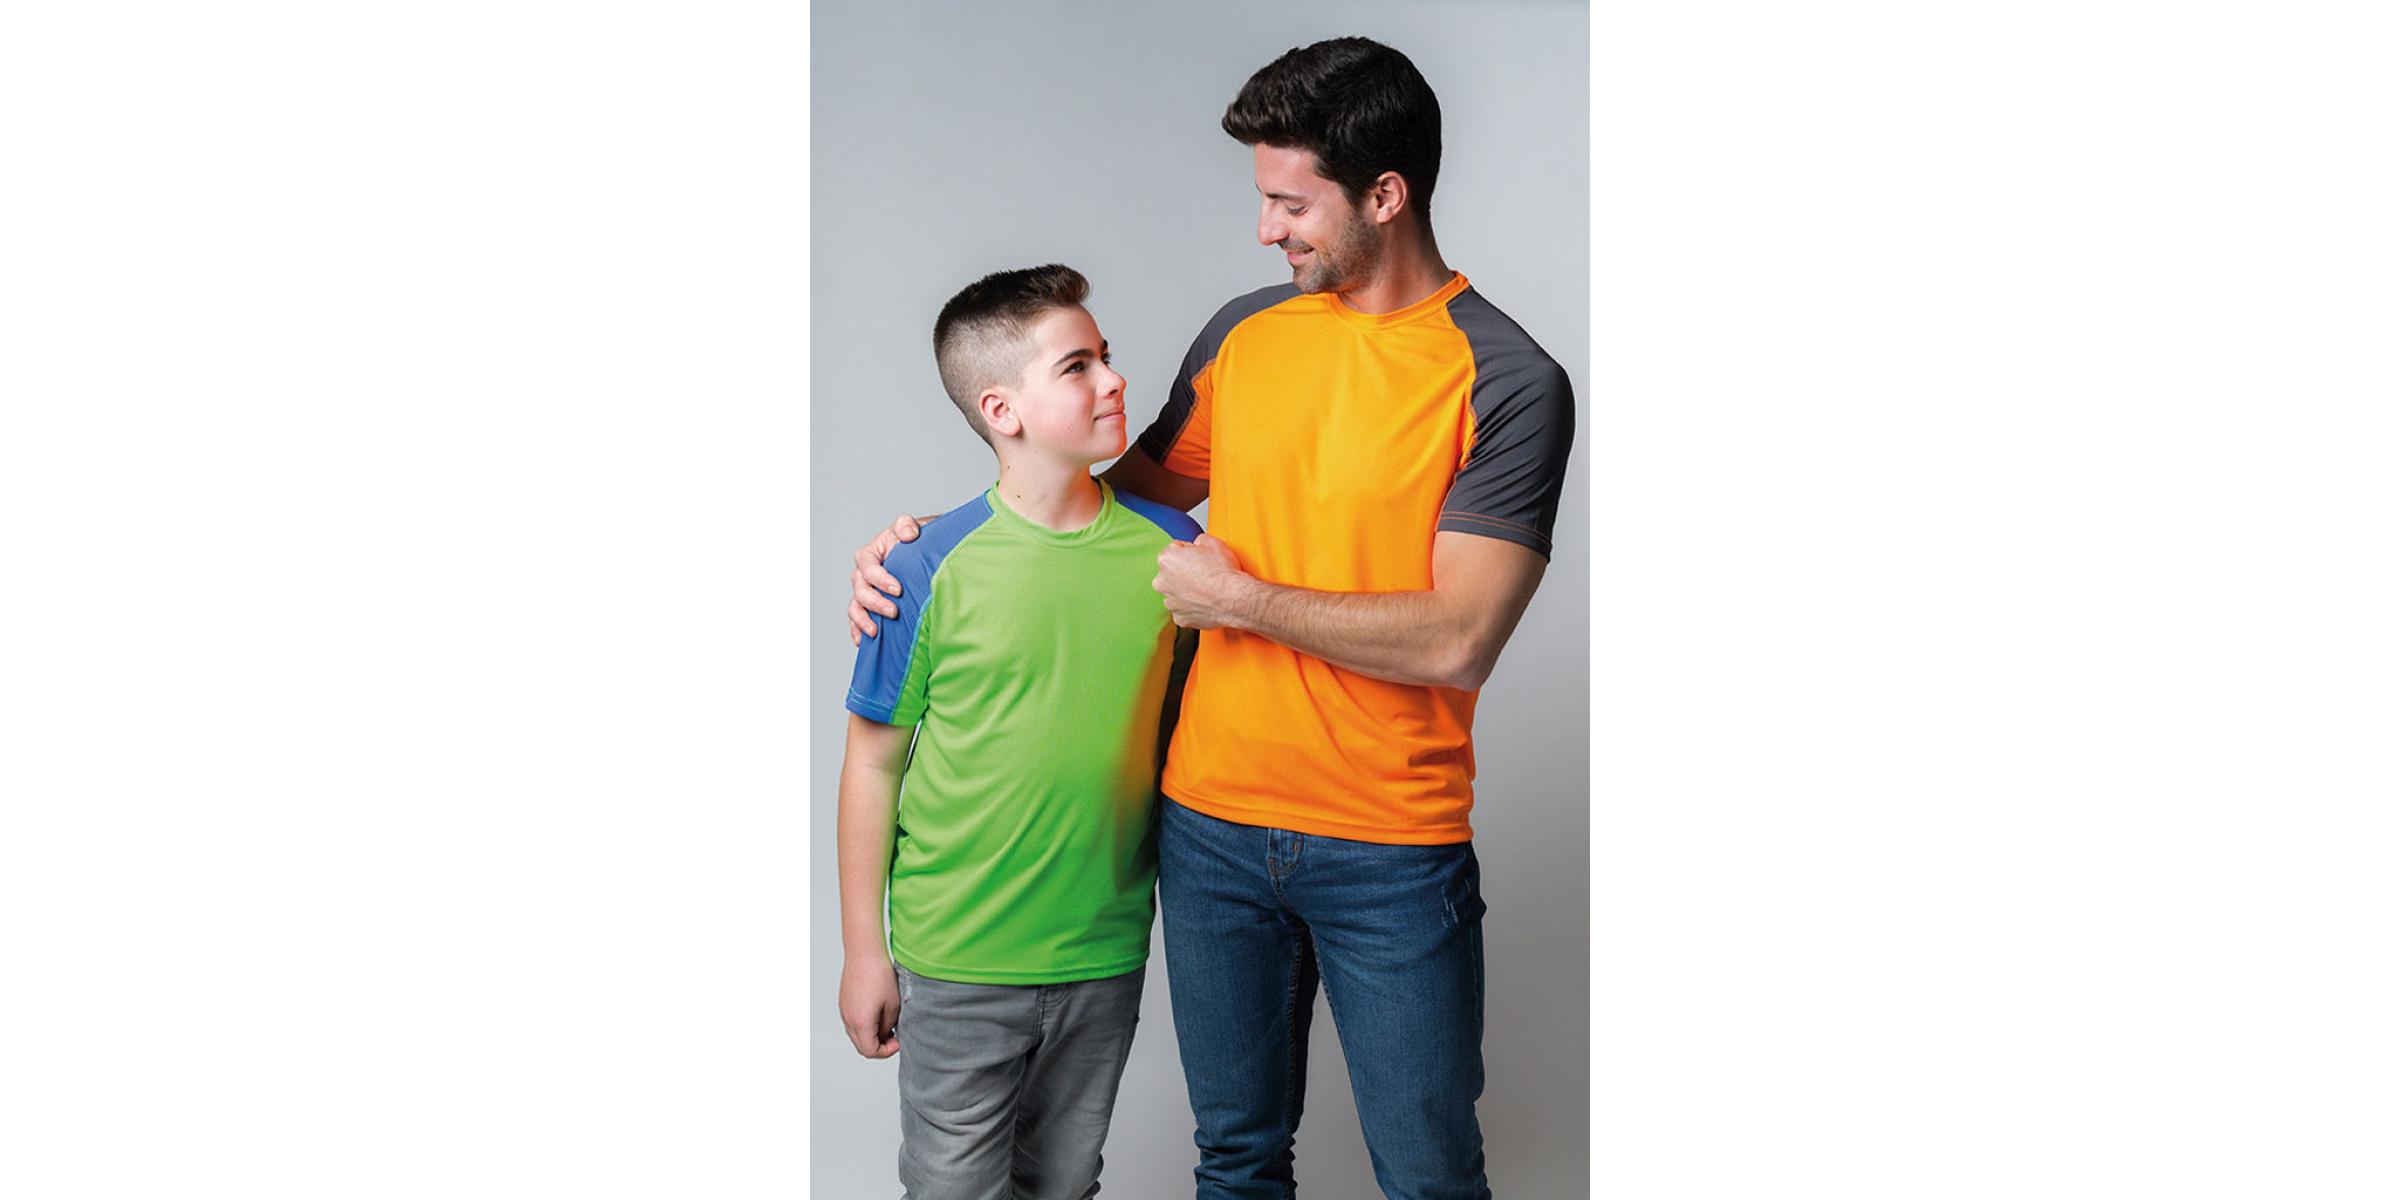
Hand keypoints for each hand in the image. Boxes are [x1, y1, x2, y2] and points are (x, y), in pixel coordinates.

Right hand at [838, 955, 901, 1058]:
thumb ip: (888, 1026)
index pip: (870, 1051)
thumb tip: (886, 1034)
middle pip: (862, 1046)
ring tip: (887, 1023)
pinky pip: (853, 1023)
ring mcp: (844, 1012)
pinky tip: (877, 1013)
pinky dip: (865, 1025)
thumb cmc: (880, 976)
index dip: (886, 1052)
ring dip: (871, 1035)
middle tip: (894, 1036)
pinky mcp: (844, 1003)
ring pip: (856, 1035)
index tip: (898, 1042)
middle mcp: (849, 1020)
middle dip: (879, 1046)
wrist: (864, 953)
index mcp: (861, 1023)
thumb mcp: (893, 1005)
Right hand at [848, 514, 935, 644]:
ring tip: (876, 631)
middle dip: (874, 602)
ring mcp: (865, 591)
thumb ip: (907, 526)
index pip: (867, 565)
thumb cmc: (919, 542)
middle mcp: (864, 573)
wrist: (925, 557)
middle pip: (860, 589)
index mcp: (872, 553)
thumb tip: (908, 534)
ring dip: (863, 620)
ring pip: (855, 607)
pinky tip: (863, 641)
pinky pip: (856, 620)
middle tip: (893, 612)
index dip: (879, 578)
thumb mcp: (916, 527)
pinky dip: (857, 631)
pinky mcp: (869, 607)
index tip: (898, 589)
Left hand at [1154, 534, 1255, 630]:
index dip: (1190, 553)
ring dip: (1188, 591)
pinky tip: (1206, 602)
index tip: (1200, 558)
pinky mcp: (1180, 618)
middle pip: (1172, 573)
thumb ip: (1199, 541)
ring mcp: (1170, 602)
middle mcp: (1162, 582)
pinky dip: (1193, 607)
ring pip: (1177, 593)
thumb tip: (1200, 544)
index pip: (1174, 550)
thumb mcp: (1213, 543)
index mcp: (1166, 560)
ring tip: (1207, 589)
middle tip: (1204, 573)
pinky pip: (1184, 610)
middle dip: (1184, 573)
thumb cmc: (1223, 574)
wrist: (1234, 600)